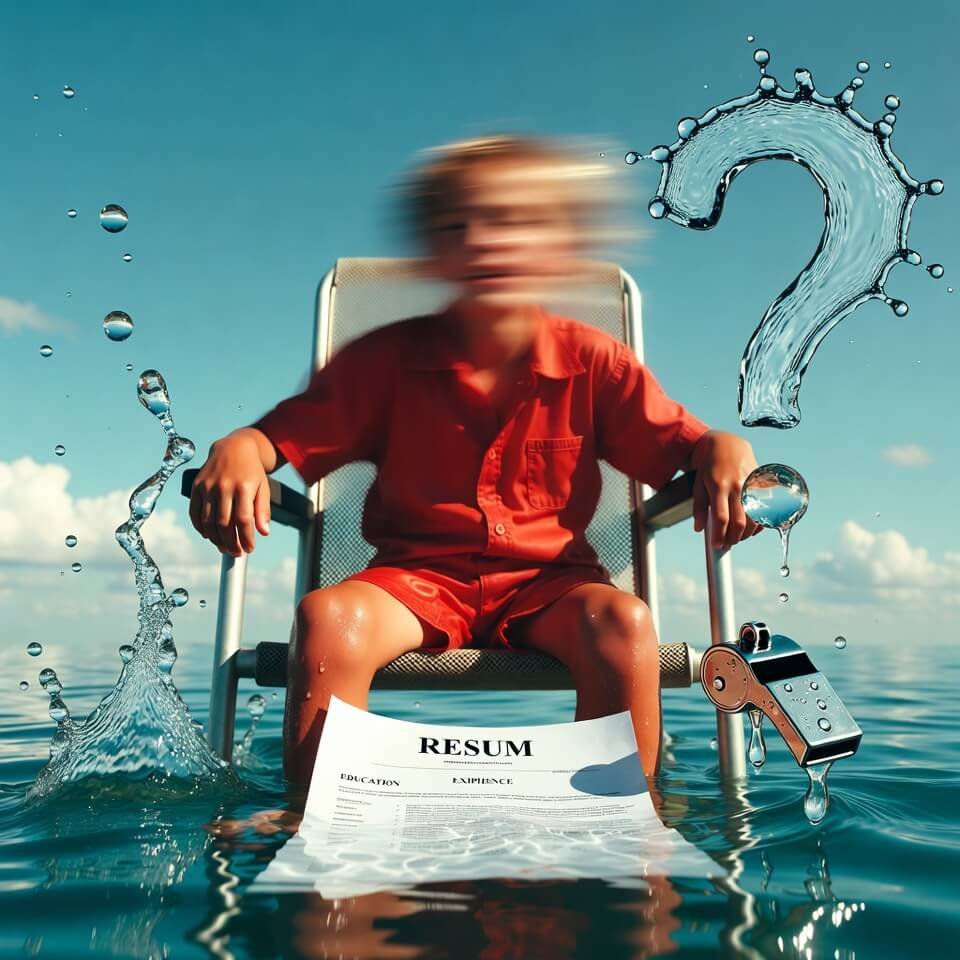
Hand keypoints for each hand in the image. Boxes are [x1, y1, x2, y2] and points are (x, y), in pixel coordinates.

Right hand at [189, 431, 271, 556]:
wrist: (233, 448)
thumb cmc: (251, 471)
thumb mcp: (263, 487)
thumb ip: (263, 510)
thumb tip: (264, 532)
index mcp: (243, 487)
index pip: (243, 520)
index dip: (246, 538)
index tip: (249, 549)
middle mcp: (224, 486)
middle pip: (224, 524)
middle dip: (231, 543)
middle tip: (236, 552)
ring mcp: (208, 486)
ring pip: (208, 521)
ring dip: (215, 539)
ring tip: (224, 547)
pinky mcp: (196, 486)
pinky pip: (195, 513)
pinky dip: (200, 528)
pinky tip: (208, 536)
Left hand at [690, 431, 761, 548]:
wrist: (728, 444)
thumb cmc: (709, 466)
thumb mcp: (698, 484)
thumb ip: (698, 507)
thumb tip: (698, 529)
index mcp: (718, 486)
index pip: (721, 518)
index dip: (719, 535)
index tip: (717, 547)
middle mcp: (737, 486)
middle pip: (739, 522)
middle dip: (733, 538)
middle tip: (727, 544)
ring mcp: (751, 485)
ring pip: (754, 518)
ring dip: (746, 534)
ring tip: (737, 537)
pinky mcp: (761, 485)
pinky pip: (764, 509)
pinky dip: (759, 523)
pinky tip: (750, 528)